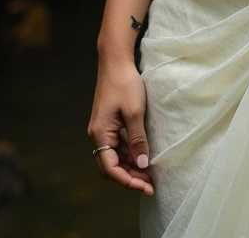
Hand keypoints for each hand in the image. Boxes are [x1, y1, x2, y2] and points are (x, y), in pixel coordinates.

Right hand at [88, 57, 153, 195]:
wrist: (116, 61)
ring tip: (149, 174)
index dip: (128, 180)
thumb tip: (142, 165)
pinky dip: (129, 154)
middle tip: (150, 184)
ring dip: (130, 166)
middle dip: (129, 177)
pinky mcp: (109, 123)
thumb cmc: (125, 84)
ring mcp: (102, 129)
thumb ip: (138, 140)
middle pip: (110, 166)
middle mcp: (98, 134)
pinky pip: (117, 146)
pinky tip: (143, 156)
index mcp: (100, 133)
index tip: (147, 187)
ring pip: (114, 157)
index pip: (110, 168)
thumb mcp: (134, 112)